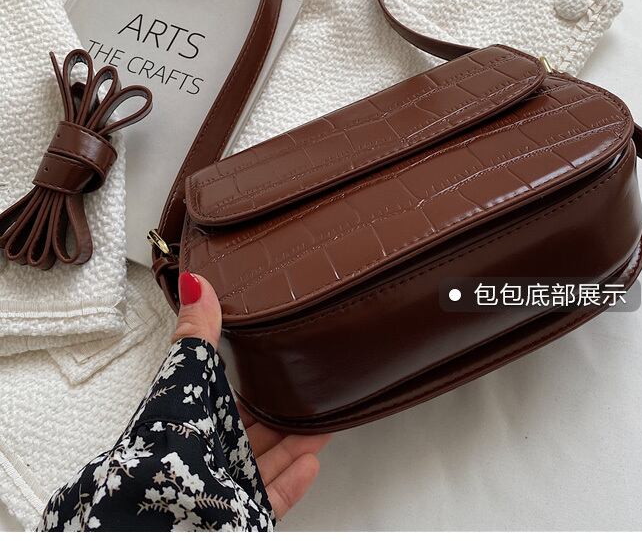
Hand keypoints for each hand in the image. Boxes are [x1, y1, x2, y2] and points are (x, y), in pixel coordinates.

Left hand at [172, 272, 330, 519]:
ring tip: (321, 420)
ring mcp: (222, 493)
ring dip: (294, 442)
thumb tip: (195, 283)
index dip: (242, 383)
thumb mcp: (183, 384)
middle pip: (247, 434)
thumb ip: (196, 339)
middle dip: (277, 413)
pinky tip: (312, 460)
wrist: (159, 527)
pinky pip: (273, 499)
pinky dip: (293, 481)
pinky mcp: (242, 519)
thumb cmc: (165, 454)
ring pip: (265, 464)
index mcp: (185, 425)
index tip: (270, 363)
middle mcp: (202, 459)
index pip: (217, 401)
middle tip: (306, 391)